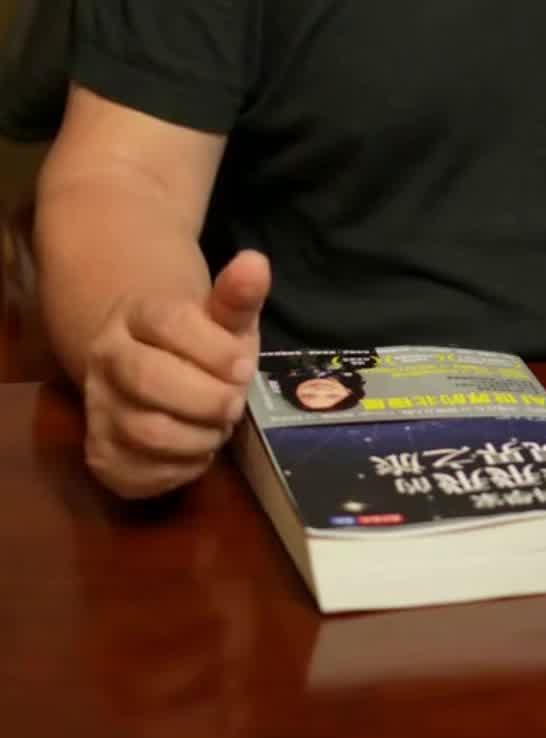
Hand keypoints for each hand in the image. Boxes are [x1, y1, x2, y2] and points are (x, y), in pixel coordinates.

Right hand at [83, 250, 270, 499]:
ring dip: (199, 436)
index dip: (215, 349)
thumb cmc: (201, 342)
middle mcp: (105, 357)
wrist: (157, 366)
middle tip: (235, 403)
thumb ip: (238, 295)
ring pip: (144, 431)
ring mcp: (97, 407)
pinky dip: (181, 468)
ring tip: (219, 426)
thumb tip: (256, 263)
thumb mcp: (223, 316)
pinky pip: (140, 473)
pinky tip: (197, 448)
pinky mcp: (101, 454)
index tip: (245, 366)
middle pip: (148, 379)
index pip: (169, 322)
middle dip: (207, 398)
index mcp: (135, 314)